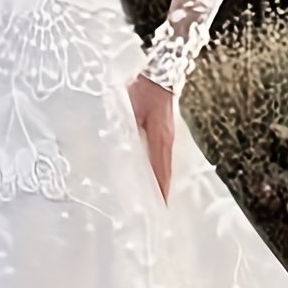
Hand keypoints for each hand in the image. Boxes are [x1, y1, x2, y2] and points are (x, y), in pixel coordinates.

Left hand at [128, 73, 175, 202]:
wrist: (160, 76)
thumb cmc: (144, 92)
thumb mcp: (131, 109)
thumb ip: (127, 128)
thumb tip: (121, 147)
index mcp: (160, 139)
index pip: (160, 170)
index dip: (160, 188)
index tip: (159, 205)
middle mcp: (166, 142)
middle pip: (165, 172)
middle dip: (162, 191)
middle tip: (157, 211)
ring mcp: (167, 139)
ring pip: (165, 166)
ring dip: (162, 182)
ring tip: (157, 200)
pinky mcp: (165, 134)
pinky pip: (163, 158)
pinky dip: (160, 171)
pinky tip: (153, 177)